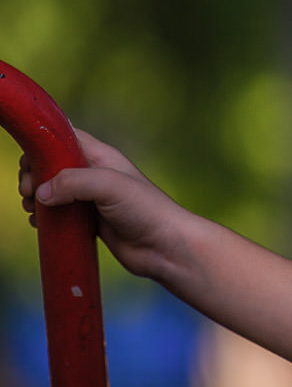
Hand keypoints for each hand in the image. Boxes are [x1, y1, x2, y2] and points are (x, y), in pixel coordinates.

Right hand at [19, 129, 191, 278]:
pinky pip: (58, 214)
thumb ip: (74, 182)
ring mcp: (90, 199)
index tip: (31, 167)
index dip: (41, 148)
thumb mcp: (110, 186)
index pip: (62, 139)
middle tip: (30, 194)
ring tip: (34, 210)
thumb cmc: (148, 211)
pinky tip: (41, 224)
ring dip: (34, 198)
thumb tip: (40, 193)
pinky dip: (44, 217)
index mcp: (101, 157)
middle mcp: (94, 174)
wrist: (166, 247)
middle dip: (32, 176)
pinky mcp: (88, 221)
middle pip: (50, 165)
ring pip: (50, 191)